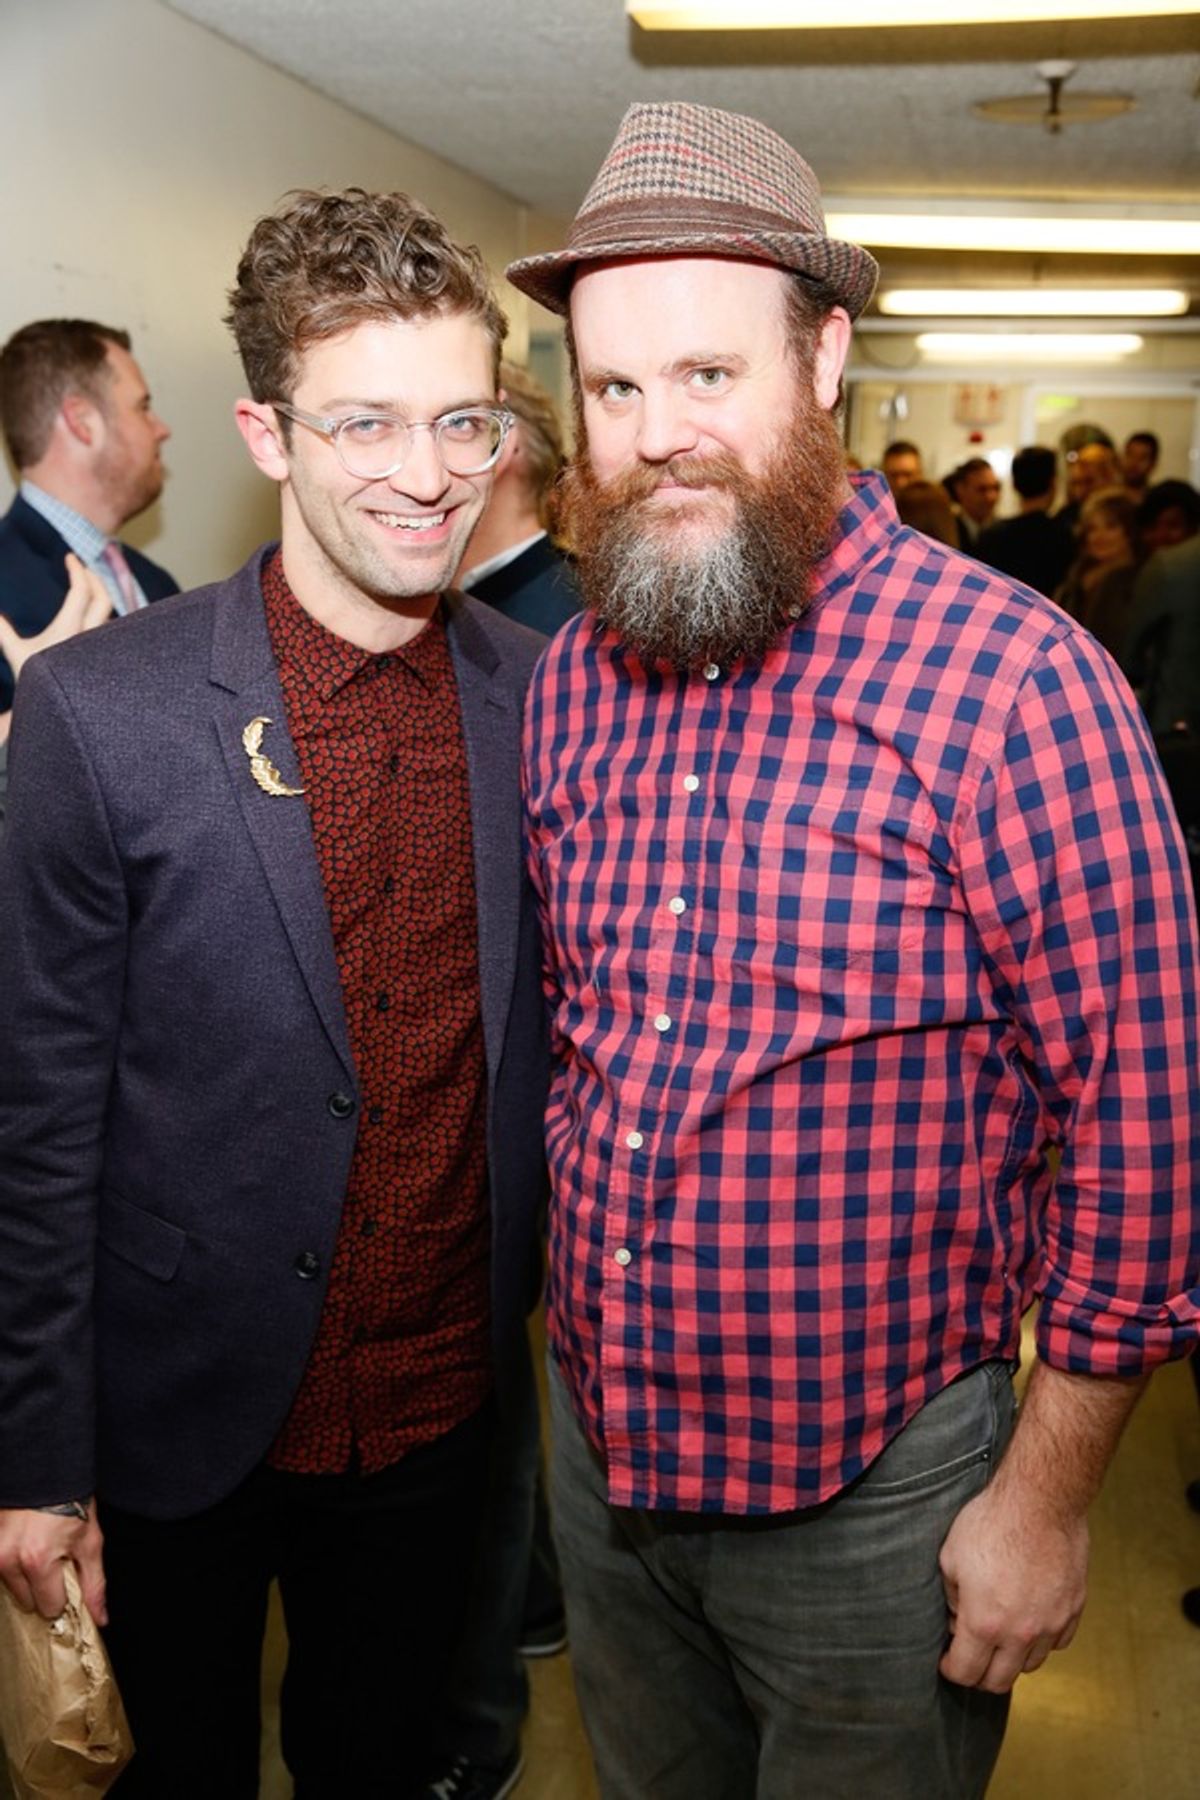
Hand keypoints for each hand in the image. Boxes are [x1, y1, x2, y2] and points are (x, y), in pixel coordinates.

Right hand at [0, 552, 110, 683]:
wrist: (58, 712)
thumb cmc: (36, 683)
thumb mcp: (16, 654)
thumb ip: (2, 631)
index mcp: (70, 629)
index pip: (82, 591)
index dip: (77, 570)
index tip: (69, 557)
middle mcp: (90, 636)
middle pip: (104, 598)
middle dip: (94, 578)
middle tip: (81, 568)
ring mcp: (98, 646)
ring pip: (109, 614)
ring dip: (99, 596)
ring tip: (87, 586)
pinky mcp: (101, 656)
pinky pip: (107, 627)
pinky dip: (100, 613)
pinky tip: (91, 613)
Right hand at [0, 1504, 106, 1623]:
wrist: (48, 1468)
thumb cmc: (71, 1502)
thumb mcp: (90, 1541)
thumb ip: (94, 1583)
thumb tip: (99, 1618)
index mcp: (37, 1561)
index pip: (48, 1607)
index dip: (62, 1595)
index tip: (66, 1577)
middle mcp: (9, 1559)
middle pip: (26, 1601)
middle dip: (41, 1586)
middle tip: (53, 1559)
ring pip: (10, 1586)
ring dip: (24, 1574)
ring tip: (39, 1548)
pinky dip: (11, 1562)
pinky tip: (24, 1544)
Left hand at [938, 1476, 1086, 1692]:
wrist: (1040, 1501)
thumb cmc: (991, 1522)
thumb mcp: (951, 1556)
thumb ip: (951, 1596)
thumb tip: (957, 1618)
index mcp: (984, 1623)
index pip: (965, 1671)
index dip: (951, 1670)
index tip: (947, 1662)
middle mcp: (1020, 1633)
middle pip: (999, 1680)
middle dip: (980, 1675)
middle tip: (971, 1657)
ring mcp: (1050, 1624)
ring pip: (1030, 1665)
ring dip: (1012, 1659)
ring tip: (1000, 1638)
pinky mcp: (1073, 1610)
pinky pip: (1056, 1643)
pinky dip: (1041, 1641)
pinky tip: (1029, 1621)